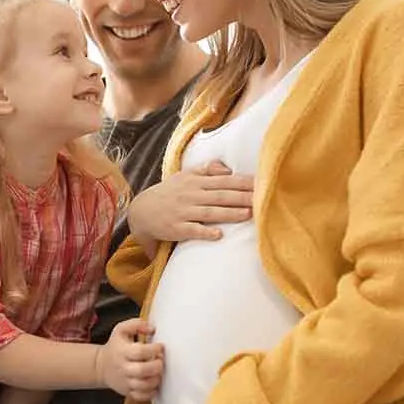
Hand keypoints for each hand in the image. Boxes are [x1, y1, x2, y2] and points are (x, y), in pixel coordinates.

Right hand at [97, 318, 163, 400]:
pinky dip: (151, 392)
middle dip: (157, 365)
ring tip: (158, 372)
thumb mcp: (121, 330)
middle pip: (142, 370)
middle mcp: (123, 368)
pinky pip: (141, 397)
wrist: (101, 365)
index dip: (154, 349)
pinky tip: (153, 383)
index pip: (139, 352)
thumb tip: (152, 329)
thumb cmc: (116, 346)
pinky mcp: (128, 392)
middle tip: (160, 360)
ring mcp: (125, 382)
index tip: (160, 347)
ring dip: (156, 379)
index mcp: (122, 351)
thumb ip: (137, 324)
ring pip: (143, 385)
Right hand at [127, 161, 253, 247]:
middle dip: (242, 196)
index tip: (261, 182)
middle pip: (220, 195)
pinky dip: (205, 232)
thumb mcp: (184, 176)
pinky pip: (192, 230)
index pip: (223, 180)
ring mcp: (183, 212)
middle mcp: (190, 195)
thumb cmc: (167, 193)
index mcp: (194, 182)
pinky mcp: (176, 229)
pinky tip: (219, 234)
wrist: (141, 211)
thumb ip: (206, 170)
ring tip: (248, 214)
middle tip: (263, 197)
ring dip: (229, 213)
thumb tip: (227, 168)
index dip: (242, 181)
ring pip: (210, 212)